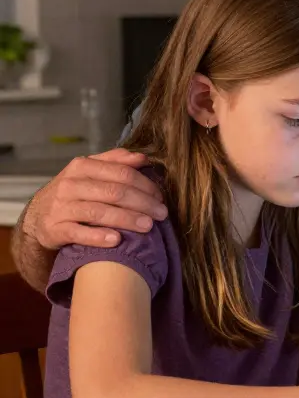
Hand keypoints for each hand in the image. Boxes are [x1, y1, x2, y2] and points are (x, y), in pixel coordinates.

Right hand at [24, 149, 167, 249]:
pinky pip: (79, 233)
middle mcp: (69, 185)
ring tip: (148, 226)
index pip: (121, 173)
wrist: (38, 216)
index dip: (145, 185)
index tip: (161, 197)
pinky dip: (99, 236)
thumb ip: (115, 161)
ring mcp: (60, 207)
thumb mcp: (90, 172)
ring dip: (127, 219)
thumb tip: (142, 158)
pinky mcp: (54, 229)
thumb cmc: (74, 193)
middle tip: (162, 214)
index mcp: (82, 167)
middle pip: (114, 192)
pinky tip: (117, 240)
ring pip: (99, 212)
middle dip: (143, 203)